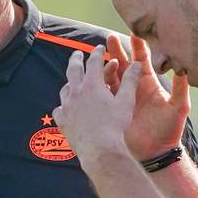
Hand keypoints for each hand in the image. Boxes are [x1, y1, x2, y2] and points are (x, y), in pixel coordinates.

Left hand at [53, 45, 140, 161]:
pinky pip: (59, 109)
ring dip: (70, 82)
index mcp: (92, 84)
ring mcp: (66, 106)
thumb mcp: (126, 101)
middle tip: (78, 54)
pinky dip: (63, 106)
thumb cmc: (115, 126)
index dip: (98, 52)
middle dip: (76, 59)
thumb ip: (130, 81)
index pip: (94, 61)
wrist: (99, 150)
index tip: (100, 47)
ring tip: (73, 82)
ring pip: (65, 89)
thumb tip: (137, 63)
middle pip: (73, 69)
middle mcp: (76, 92)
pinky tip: (66, 108)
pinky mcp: (62, 121)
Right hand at [105, 35, 190, 160]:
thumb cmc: (169, 130)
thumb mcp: (178, 107)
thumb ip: (181, 89)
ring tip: (101, 55)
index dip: (138, 47)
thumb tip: (184, 69)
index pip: (142, 60)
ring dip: (106, 65)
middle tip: (109, 38)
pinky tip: (95, 77)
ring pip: (111, 76)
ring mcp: (121, 97)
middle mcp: (134, 87)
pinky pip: (103, 93)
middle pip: (123, 63)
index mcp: (149, 83)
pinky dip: (99, 84)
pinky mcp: (112, 108)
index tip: (134, 33)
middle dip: (117, 50)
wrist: (156, 152)